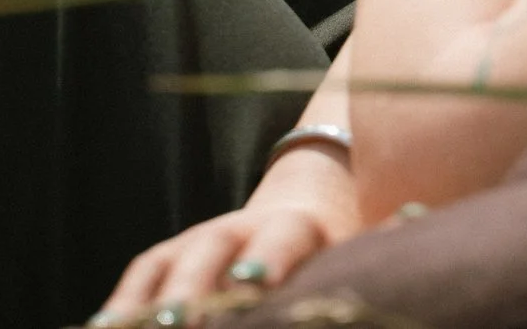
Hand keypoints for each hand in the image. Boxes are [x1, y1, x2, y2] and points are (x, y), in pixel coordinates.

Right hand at [91, 145, 359, 323]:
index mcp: (294, 228)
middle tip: (180, 325)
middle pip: (208, 252)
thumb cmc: (336, 250)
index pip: (279, 241)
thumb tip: (408, 223)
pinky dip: (118, 308)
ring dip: (140, 303)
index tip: (255, 285)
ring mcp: (197, 240)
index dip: (266, 262)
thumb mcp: (358, 253)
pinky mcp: (168, 257)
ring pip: (162, 265)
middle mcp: (237, 228)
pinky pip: (138, 280)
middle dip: (191, 290)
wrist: (306, 210)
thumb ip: (377, 247)